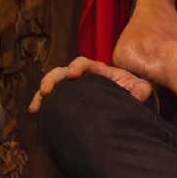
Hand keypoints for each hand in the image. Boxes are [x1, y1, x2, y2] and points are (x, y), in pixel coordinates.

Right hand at [27, 56, 151, 112]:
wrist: (129, 105)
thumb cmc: (134, 93)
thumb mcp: (140, 89)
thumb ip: (141, 90)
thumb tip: (137, 96)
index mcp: (98, 71)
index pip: (83, 63)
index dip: (76, 66)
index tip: (72, 75)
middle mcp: (83, 78)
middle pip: (62, 73)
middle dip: (51, 79)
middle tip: (45, 90)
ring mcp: (74, 90)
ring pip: (53, 88)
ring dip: (42, 95)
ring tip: (35, 107)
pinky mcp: (69, 103)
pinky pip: (53, 102)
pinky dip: (43, 107)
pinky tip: (36, 114)